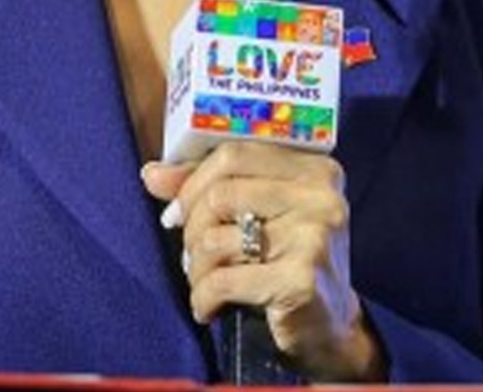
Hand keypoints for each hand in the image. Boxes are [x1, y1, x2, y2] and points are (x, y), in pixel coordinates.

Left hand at [142, 145, 385, 381]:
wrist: (330, 327)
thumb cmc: (288, 263)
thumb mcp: (259, 216)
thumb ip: (209, 188)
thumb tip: (152, 174)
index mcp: (314, 169)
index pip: (234, 154)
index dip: (192, 182)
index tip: (175, 211)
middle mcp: (321, 197)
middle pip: (221, 194)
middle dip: (192, 229)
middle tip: (192, 255)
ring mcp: (314, 237)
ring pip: (216, 238)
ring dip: (197, 269)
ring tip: (205, 284)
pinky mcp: (301, 280)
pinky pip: (223, 280)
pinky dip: (203, 298)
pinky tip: (209, 308)